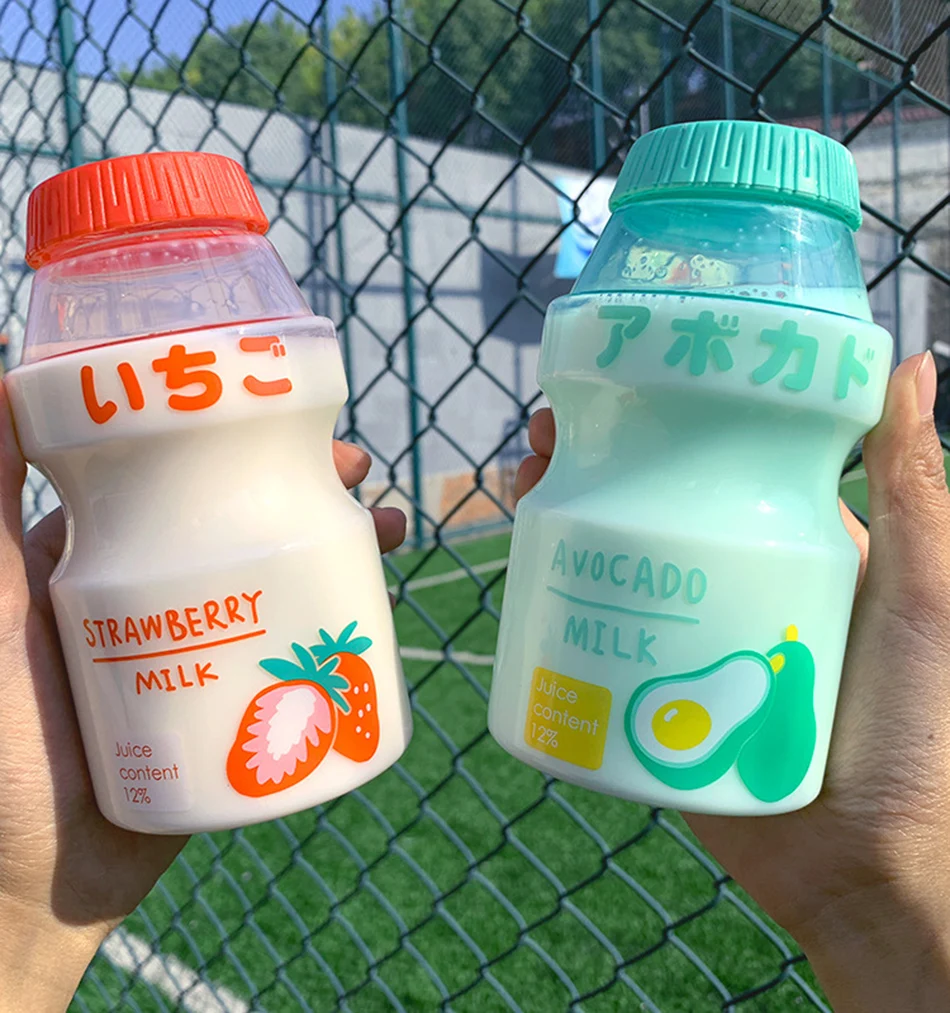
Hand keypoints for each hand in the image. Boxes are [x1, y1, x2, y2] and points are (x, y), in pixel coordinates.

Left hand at [0, 384, 405, 1010]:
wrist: (36, 882)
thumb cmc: (0, 738)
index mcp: (106, 567)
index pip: (182, 485)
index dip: (239, 447)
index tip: (285, 420)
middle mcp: (161, 602)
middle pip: (248, 530)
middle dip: (306, 494)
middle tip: (355, 475)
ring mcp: (203, 658)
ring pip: (284, 589)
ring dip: (338, 555)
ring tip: (383, 534)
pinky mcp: (237, 714)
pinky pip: (298, 663)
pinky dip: (343, 634)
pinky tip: (377, 619)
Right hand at [516, 353, 949, 1011]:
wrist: (862, 866)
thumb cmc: (915, 727)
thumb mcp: (920, 596)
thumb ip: (914, 492)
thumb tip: (911, 361)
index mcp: (792, 548)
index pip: (718, 461)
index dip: (667, 416)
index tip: (619, 383)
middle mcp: (734, 582)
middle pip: (649, 504)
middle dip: (592, 462)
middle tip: (545, 440)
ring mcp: (688, 637)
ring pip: (612, 563)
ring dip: (562, 519)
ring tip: (525, 489)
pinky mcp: (652, 693)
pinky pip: (597, 639)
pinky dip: (555, 603)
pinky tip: (525, 574)